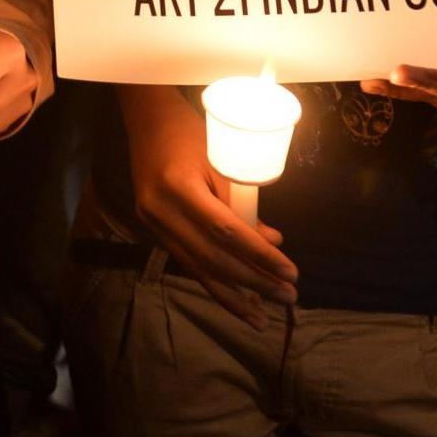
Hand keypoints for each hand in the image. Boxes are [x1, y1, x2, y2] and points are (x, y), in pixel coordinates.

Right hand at [120, 87, 296, 325]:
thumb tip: (272, 241)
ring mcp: (152, 223)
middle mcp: (160, 210)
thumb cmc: (189, 131)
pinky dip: (215, 284)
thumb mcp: (220, 158)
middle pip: (212, 258)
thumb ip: (241, 201)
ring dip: (235, 295)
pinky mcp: (154, 229)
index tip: (290, 272)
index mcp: (177, 187)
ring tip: (265, 317)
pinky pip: (188, 263)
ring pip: (198, 269)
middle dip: (254, 281)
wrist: (146, 119)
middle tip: (289, 295)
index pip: (224, 232)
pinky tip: (238, 301)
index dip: (259, 256)